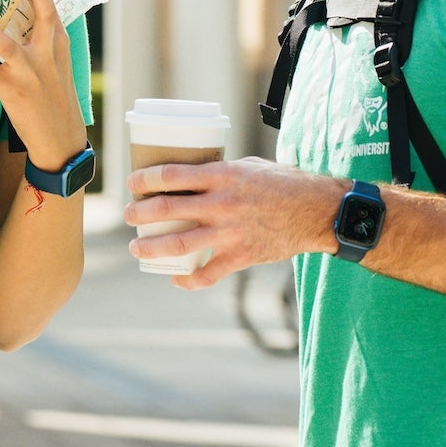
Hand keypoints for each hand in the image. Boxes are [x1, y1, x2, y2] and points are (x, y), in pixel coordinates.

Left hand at [0, 0, 85, 170]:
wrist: (61, 140)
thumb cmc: (55, 97)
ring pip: (2, 43)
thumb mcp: (56, 65)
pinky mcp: (9, 90)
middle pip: (40, 14)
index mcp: (58, 44)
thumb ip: (40, 41)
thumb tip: (15, 16)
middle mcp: (46, 54)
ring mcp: (27, 72)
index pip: (51, 7)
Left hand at [123, 157, 347, 289]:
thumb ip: (219, 172)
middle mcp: (223, 203)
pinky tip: (175, 278)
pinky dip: (187, 280)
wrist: (317, 211)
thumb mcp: (248, 166)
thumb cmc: (283, 183)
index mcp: (223, 175)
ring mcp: (231, 232)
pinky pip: (207, 274)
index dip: (145, 179)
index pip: (172, 176)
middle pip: (167, 210)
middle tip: (128, 216)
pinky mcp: (242, 256)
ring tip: (137, 248)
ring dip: (151, 247)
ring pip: (179, 244)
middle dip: (139, 213)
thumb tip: (190, 176)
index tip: (131, 183)